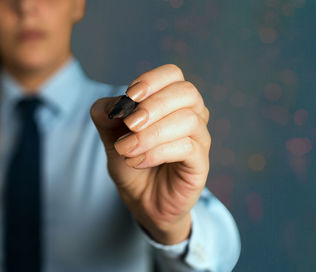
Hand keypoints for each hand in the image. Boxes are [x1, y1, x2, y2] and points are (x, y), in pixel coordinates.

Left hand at [90, 64, 210, 244]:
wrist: (143, 201)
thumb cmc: (133, 164)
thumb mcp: (112, 138)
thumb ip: (107, 117)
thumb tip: (112, 105)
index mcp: (173, 103)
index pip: (173, 75)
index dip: (152, 80)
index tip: (130, 97)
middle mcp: (192, 116)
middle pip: (187, 92)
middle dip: (154, 106)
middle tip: (129, 125)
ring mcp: (200, 139)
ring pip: (187, 120)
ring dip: (150, 134)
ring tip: (126, 150)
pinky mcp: (201, 163)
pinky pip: (187, 147)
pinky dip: (157, 152)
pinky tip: (138, 162)